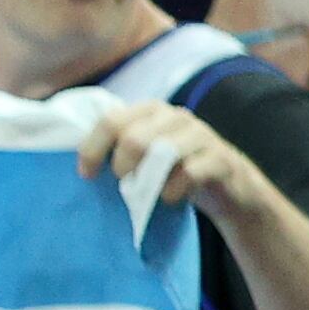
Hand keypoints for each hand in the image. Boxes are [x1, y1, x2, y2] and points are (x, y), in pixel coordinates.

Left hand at [76, 100, 277, 226]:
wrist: (229, 186)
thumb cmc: (176, 170)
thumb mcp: (146, 154)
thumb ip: (119, 147)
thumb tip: (79, 164)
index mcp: (150, 110)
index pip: (110, 121)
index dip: (92, 149)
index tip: (85, 175)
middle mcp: (175, 116)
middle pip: (134, 138)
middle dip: (121, 166)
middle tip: (122, 184)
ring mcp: (201, 135)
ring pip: (163, 152)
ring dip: (147, 180)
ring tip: (144, 194)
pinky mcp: (221, 159)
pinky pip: (191, 173)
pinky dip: (174, 191)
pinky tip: (169, 198)